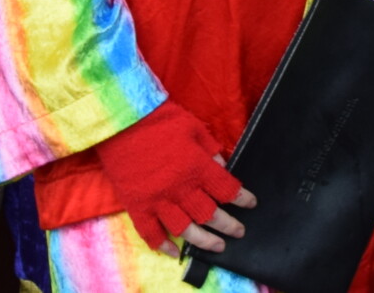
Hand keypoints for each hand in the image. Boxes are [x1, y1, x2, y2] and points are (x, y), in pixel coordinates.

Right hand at [91, 102, 250, 255]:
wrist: (122, 122)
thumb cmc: (160, 120)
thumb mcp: (193, 128)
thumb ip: (211, 152)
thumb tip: (224, 169)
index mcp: (197, 166)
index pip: (227, 189)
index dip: (242, 198)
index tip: (251, 203)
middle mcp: (180, 188)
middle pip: (210, 215)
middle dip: (229, 225)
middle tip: (239, 232)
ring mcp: (158, 200)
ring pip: (185, 230)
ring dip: (204, 241)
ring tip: (217, 247)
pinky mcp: (138, 206)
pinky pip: (151, 234)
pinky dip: (163, 246)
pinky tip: (175, 252)